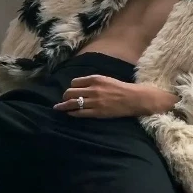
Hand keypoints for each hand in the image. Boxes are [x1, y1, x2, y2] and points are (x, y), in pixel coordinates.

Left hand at [53, 75, 178, 117]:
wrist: (133, 98)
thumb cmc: (121, 88)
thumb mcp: (106, 80)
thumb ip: (94, 82)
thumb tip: (80, 86)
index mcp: (95, 79)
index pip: (75, 82)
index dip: (71, 87)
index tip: (71, 91)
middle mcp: (93, 89)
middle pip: (70, 92)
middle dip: (65, 96)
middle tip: (64, 100)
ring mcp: (94, 101)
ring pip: (72, 103)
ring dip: (63, 106)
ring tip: (58, 108)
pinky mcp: (97, 112)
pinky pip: (79, 113)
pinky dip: (72, 113)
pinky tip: (70, 113)